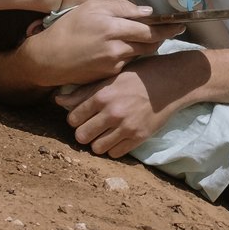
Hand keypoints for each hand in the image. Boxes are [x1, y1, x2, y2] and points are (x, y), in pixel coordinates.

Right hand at [13, 0, 182, 84]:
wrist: (49, 58)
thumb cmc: (68, 28)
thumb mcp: (91, 8)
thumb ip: (121, 8)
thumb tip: (147, 13)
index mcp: (111, 26)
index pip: (149, 28)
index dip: (167, 27)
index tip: (180, 24)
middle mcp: (116, 46)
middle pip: (150, 43)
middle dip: (162, 37)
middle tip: (173, 31)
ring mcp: (114, 62)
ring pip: (140, 53)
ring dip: (146, 46)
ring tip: (147, 38)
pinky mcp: (110, 74)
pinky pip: (128, 62)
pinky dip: (131, 55)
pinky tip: (126, 50)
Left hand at [55, 68, 171, 157]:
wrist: (170, 82)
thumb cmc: (138, 76)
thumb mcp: (110, 78)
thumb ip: (83, 92)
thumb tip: (57, 100)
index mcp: (102, 96)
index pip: (73, 118)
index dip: (75, 119)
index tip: (82, 116)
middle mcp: (112, 113)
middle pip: (82, 136)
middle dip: (84, 133)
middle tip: (91, 127)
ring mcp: (126, 127)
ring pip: (97, 148)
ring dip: (98, 142)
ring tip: (104, 133)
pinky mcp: (139, 137)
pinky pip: (115, 153)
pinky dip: (113, 147)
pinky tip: (117, 137)